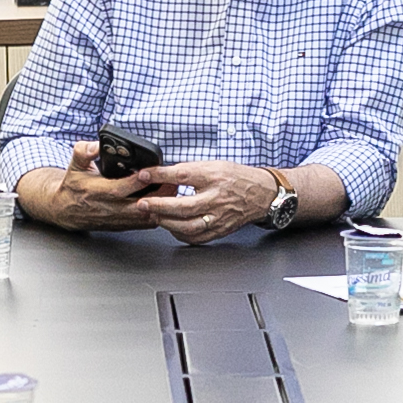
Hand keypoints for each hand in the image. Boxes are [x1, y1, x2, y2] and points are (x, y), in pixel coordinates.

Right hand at [29, 147, 166, 231]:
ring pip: (144, 217)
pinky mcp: (123, 225)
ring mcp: (117, 219)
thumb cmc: (74, 186)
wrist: (66, 210)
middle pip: (137, 206)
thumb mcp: (74, 165)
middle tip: (172, 182)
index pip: (118, 189)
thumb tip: (97, 144)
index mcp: (94, 192)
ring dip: (161, 205)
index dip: (135, 182)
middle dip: (157, 196)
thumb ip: (84, 151)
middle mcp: (107, 208)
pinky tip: (167, 203)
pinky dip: (159, 214)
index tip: (149, 172)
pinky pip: (145, 223)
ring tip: (174, 190)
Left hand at [140, 161, 279, 243]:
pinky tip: (171, 228)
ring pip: (188, 226)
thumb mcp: (213, 165)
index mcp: (214, 177)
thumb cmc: (235, 178)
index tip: (144, 174)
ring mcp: (218, 217)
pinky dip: (180, 234)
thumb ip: (188, 170)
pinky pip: (196, 237)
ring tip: (154, 216)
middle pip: (183, 205)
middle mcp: (216, 198)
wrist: (260, 194)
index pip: (183, 175)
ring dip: (167, 222)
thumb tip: (162, 173)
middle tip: (142, 204)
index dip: (161, 175)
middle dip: (159, 206)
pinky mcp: (220, 230)